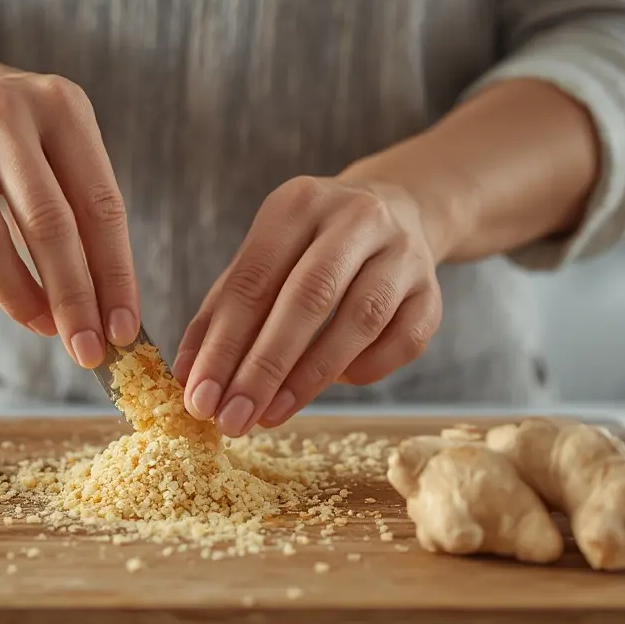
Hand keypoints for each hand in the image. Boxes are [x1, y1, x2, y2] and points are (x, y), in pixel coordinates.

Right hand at [0, 48, 138, 367]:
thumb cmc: (10, 132)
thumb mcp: (56, 143)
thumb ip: (82, 211)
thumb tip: (107, 309)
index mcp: (59, 104)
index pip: (100, 204)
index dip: (115, 275)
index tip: (123, 329)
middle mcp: (1, 110)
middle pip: (47, 224)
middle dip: (71, 299)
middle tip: (86, 349)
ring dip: (18, 298)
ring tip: (41, 325)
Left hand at [174, 175, 443, 435]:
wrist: (398, 212)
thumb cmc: (308, 250)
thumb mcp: (261, 260)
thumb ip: (223, 314)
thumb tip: (191, 379)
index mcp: (297, 204)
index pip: (252, 280)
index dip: (223, 345)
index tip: (201, 398)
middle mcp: (355, 218)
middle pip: (307, 298)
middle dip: (264, 367)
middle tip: (233, 419)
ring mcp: (403, 252)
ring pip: (360, 320)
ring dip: (311, 377)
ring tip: (271, 414)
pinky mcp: (433, 289)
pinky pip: (403, 341)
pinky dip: (365, 369)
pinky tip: (334, 383)